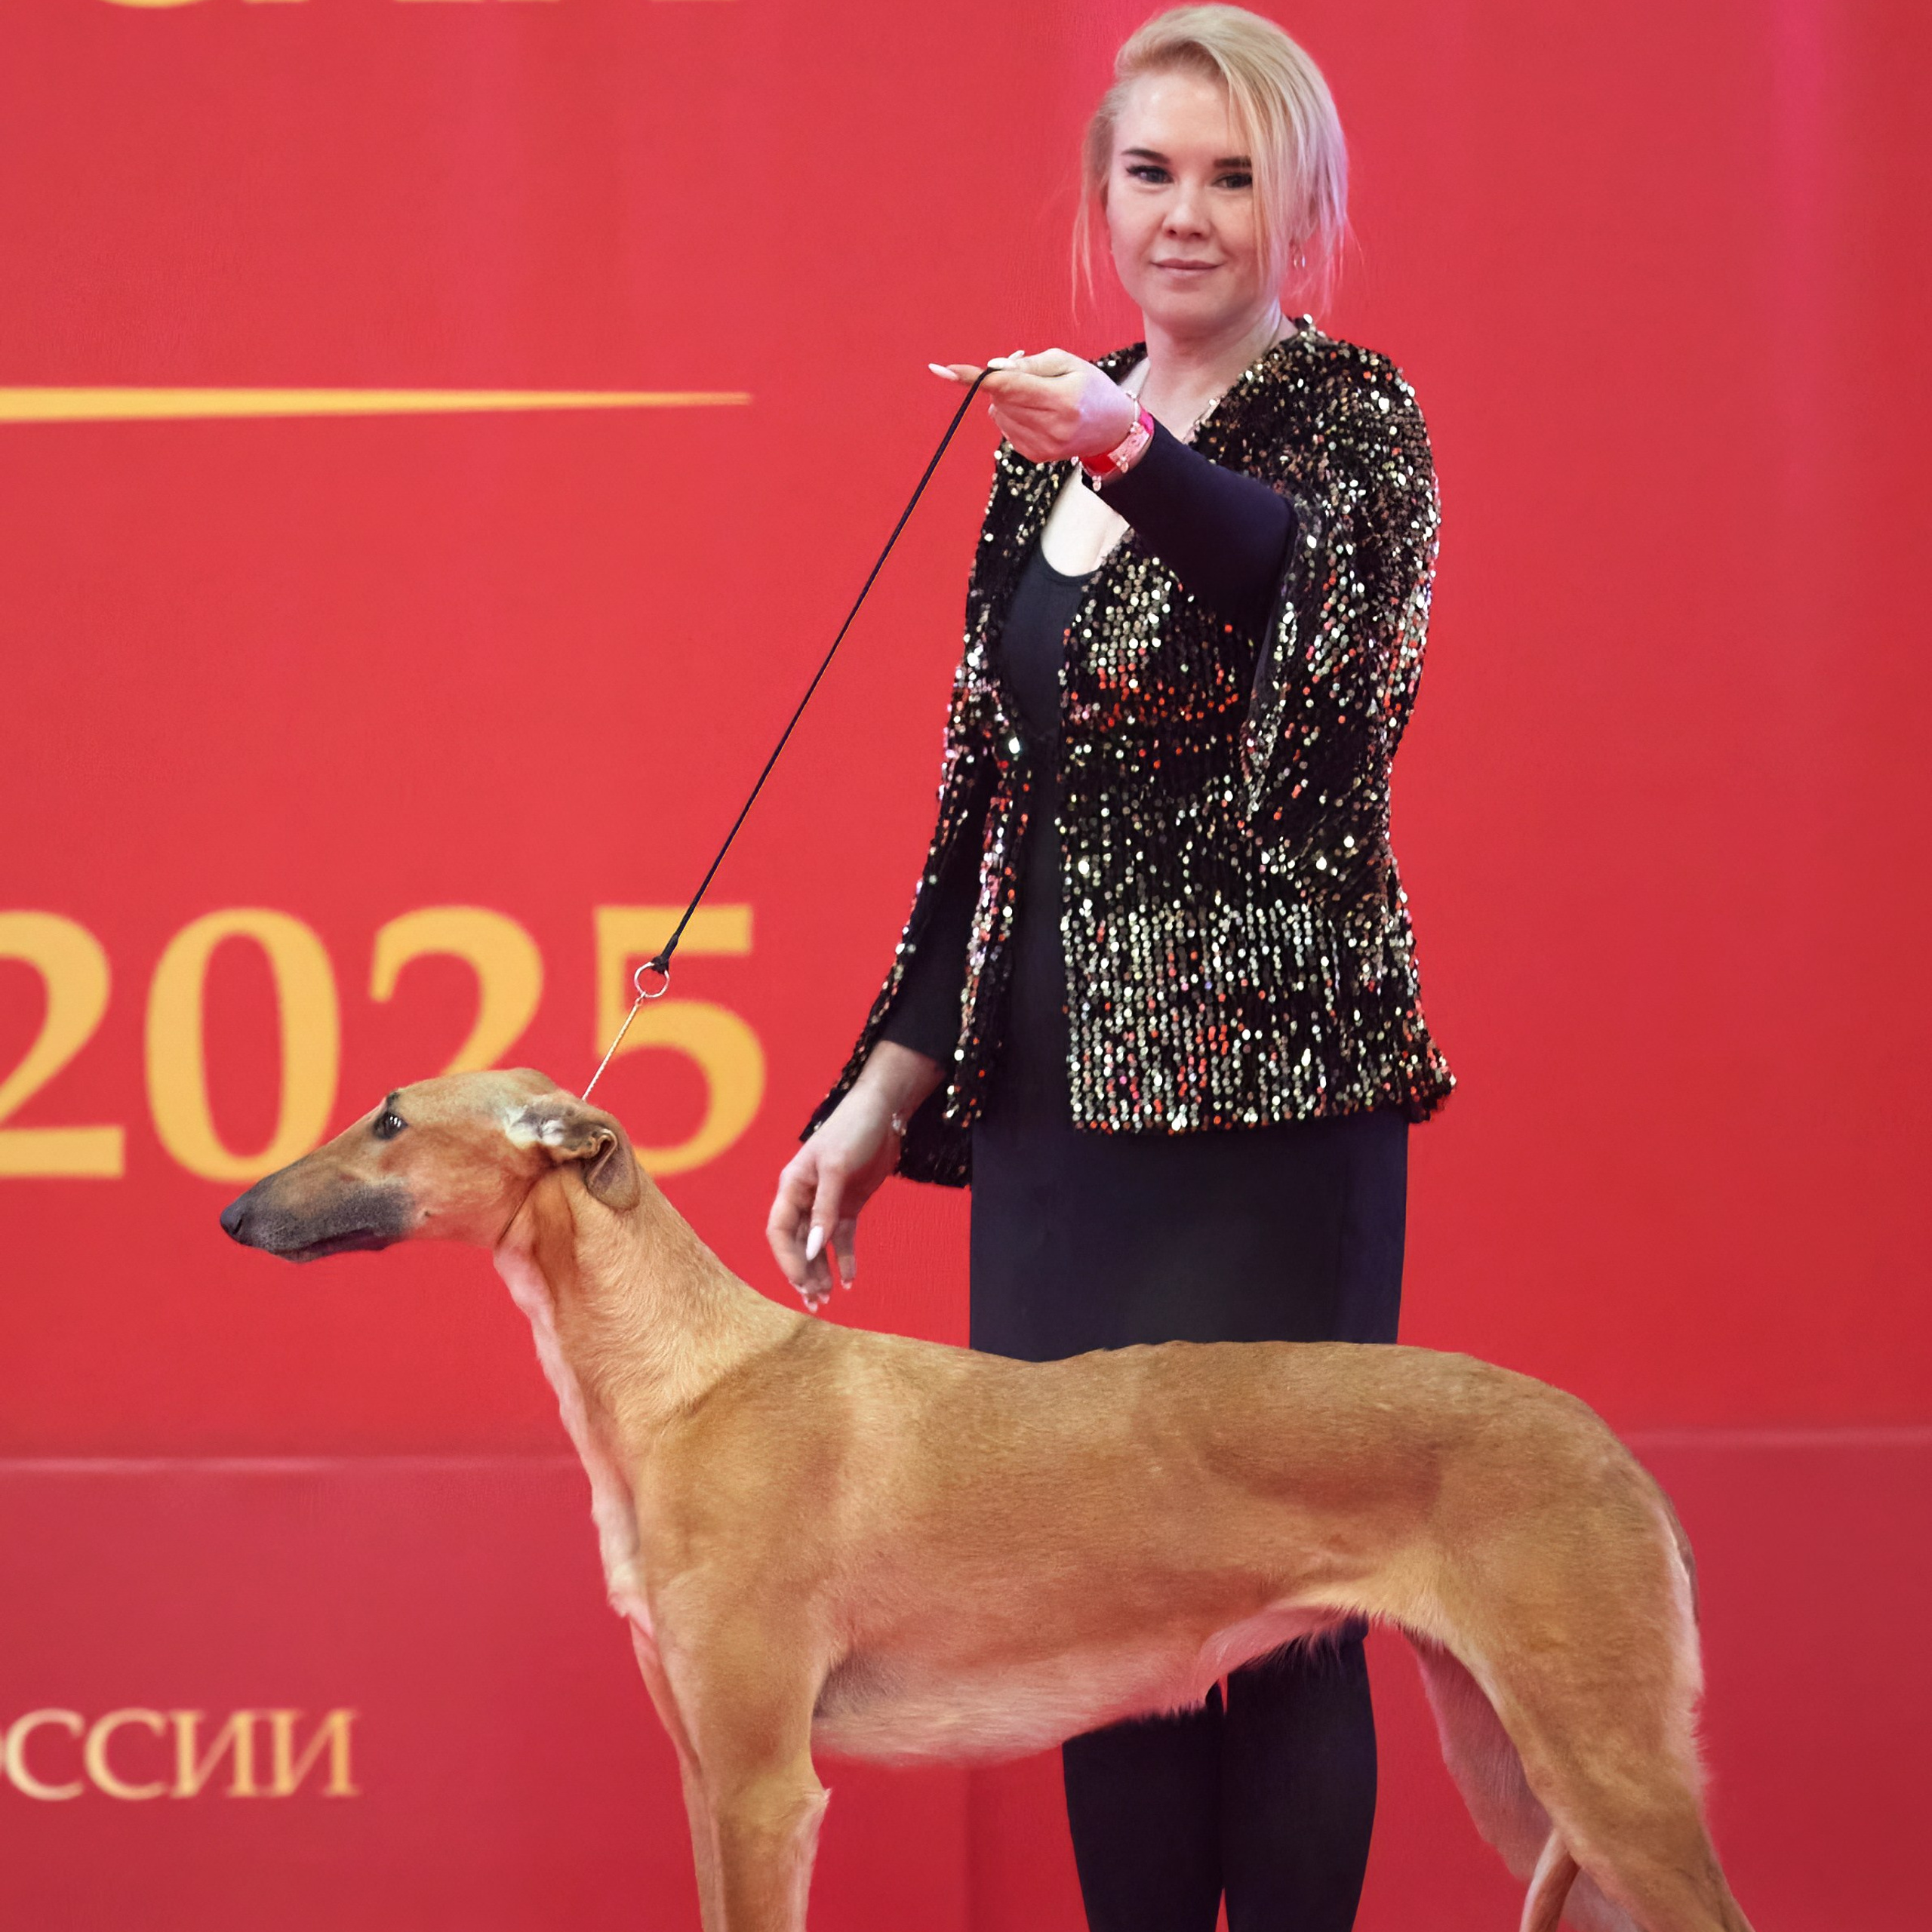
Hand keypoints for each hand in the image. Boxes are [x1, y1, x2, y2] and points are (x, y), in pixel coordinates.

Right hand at [766, 1081, 905, 1310]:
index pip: (780, 1230)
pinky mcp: (849, 1205)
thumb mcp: (837, 1168)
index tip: (802, 1282)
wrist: (883, 1113)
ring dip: (821, 1272)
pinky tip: (850, 1280)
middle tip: (816, 1301)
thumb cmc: (853, 1131)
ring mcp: (827, 1203)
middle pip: (798, 1243)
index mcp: (792, 1185)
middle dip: (804, 1273)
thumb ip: (825, 1209)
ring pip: (819, 1246)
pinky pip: (843, 1238)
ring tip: (828, 1300)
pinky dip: (845, 1259)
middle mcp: (805, 1197)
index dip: (788, 1259)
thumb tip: (815, 1249)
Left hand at [930, 348, 1138, 465]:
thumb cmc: (1090, 387)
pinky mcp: (1034, 455)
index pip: (1008, 386)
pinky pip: (1006, 428)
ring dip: (1009, 400)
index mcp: (1062, 400)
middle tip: (1032, 377)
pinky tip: (1039, 415)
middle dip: (1004, 381)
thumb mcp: (1067, 363)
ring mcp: (1042, 445)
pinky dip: (1015, 416)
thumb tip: (992, 369)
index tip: (943, 369)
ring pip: (999, 413)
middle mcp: (1051, 427)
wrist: (1112, 429)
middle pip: (1000, 398)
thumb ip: (1028, 365)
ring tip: (1041, 398)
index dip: (973, 377)